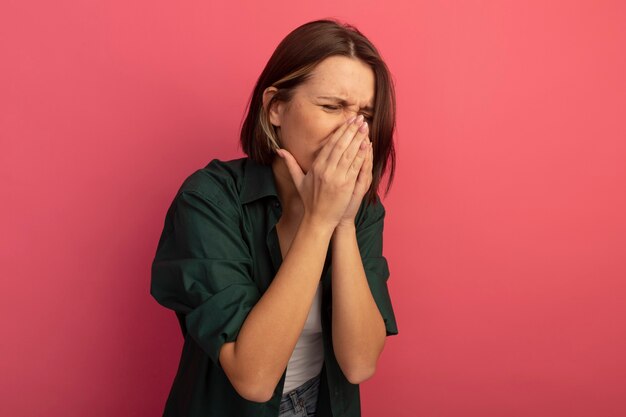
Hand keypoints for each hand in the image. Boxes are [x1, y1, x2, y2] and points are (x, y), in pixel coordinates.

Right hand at [276, 115, 369, 229]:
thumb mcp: (298, 181)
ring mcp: (336, 177)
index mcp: (316, 167)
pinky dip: (362, 154)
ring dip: (358, 138)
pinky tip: (367, 144)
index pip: (329, 144)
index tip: (348, 121)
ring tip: (365, 126)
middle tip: (359, 118)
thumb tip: (278, 150)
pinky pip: (355, 166)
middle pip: (340, 145)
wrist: (318, 219)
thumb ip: (290, 163)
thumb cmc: (309, 200)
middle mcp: (326, 170)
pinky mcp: (346, 185)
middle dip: (351, 130)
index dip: (340, 131)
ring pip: (349, 153)